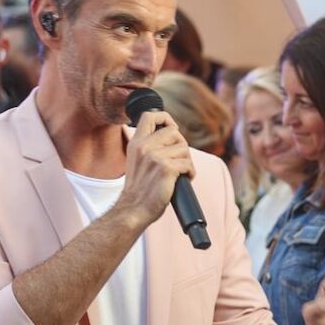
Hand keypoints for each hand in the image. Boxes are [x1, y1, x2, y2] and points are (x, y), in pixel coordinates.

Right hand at [115, 111, 192, 229]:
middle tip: (178, 160)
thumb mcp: (138, 161)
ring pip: (184, 149)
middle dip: (181, 146)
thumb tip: (173, 134)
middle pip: (174, 132)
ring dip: (187, 162)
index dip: (165, 118)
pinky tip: (184, 179)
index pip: (149, 115)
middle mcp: (144, 147)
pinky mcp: (166, 169)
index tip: (172, 129)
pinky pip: (188, 164)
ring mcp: (155, 157)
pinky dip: (190, 173)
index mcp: (136, 143)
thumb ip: (149, 147)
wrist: (134, 209)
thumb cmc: (140, 189)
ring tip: (180, 173)